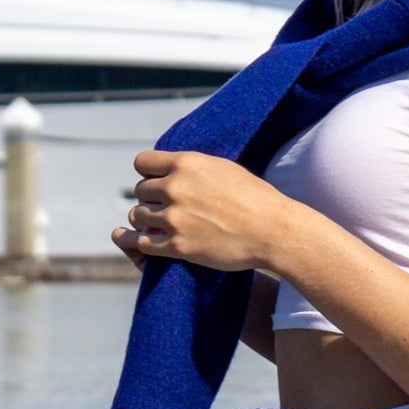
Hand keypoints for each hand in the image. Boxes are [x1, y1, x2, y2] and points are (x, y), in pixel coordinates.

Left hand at [116, 150, 286, 272]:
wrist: (272, 230)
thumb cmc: (255, 198)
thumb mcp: (223, 168)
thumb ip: (193, 167)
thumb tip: (173, 167)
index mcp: (187, 164)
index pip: (142, 163)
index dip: (147, 172)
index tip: (154, 181)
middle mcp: (175, 188)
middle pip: (140, 190)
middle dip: (149, 198)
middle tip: (161, 206)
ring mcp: (174, 218)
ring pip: (137, 215)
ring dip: (144, 220)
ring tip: (155, 223)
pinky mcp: (177, 246)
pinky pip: (143, 242)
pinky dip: (141, 241)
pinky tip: (143, 239)